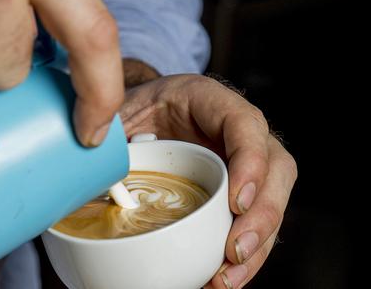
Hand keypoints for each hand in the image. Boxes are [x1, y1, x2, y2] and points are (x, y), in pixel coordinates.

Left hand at [120, 67, 296, 288]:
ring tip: (227, 278)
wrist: (144, 115)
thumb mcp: (121, 109)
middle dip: (261, 215)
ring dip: (257, 244)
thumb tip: (95, 171)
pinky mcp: (240, 190)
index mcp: (210, 100)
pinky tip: (224, 278)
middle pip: (275, 168)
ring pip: (273, 199)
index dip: (250, 162)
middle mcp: (239, 130)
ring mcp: (246, 161)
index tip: (235, 201)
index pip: (244, 124)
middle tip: (234, 250)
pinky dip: (246, 254)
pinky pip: (256, 220)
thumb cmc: (137, 109)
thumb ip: (112, 132)